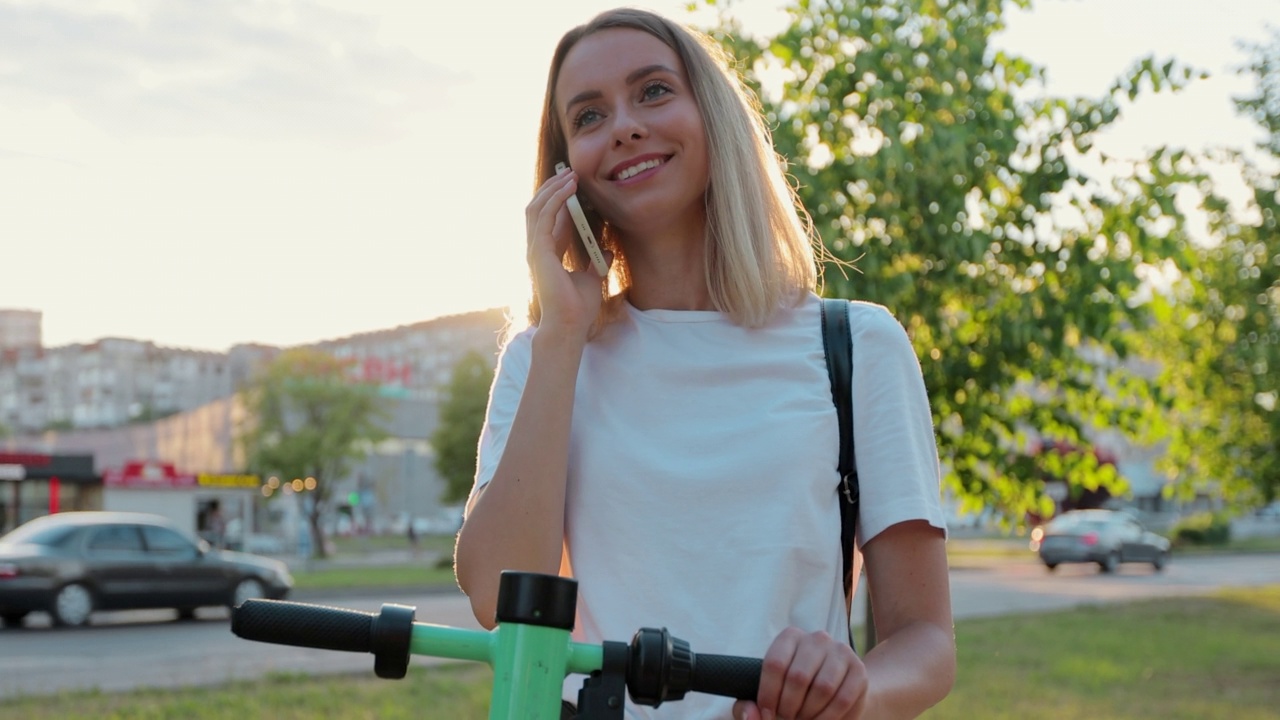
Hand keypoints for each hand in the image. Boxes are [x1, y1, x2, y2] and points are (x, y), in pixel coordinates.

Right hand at [525, 168, 609, 339]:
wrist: (571, 324)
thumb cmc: (578, 307)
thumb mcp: (592, 278)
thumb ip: (595, 262)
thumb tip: (607, 250)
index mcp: (548, 255)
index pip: (550, 220)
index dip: (561, 201)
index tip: (575, 186)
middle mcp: (538, 250)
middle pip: (538, 209)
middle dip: (552, 189)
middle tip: (570, 173)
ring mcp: (536, 250)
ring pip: (537, 208)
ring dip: (553, 190)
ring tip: (570, 176)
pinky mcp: (539, 251)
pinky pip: (544, 217)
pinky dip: (555, 200)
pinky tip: (569, 189)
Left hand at [734, 627, 867, 719]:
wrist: (836, 692)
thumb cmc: (794, 694)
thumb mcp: (769, 697)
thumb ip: (748, 707)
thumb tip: (751, 714)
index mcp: (790, 637)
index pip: (774, 664)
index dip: (768, 695)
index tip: (768, 713)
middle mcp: (817, 638)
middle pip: (798, 677)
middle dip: (789, 707)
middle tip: (787, 718)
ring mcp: (841, 651)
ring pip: (822, 689)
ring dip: (809, 713)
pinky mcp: (859, 670)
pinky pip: (843, 699)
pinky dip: (828, 718)